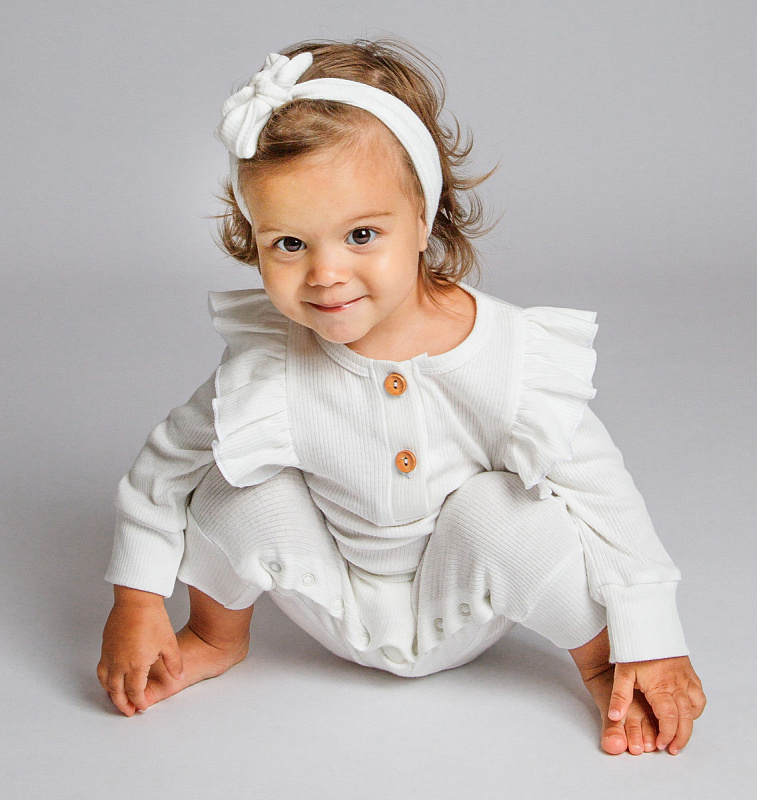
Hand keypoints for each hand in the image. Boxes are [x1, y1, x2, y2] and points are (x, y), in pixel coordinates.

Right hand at [97, 586, 183, 715]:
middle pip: (117, 692)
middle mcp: (120, 663)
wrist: (136, 601)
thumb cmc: (152, 619)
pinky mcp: (105, 647)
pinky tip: (110, 679)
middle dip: (123, 704)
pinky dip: (104, 680)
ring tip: (118, 698)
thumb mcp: (169, 643)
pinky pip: (101, 669)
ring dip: (112, 694)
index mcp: (136, 665)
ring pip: (106, 682)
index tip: (142, 707)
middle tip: (128, 711)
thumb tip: (179, 676)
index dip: (139, 702)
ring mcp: (110, 655)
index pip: (135, 691)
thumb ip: (174, 663)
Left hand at [609, 655, 705, 753]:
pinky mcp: (689, 672)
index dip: (667, 735)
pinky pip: (699, 694)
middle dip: (681, 737)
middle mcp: (677, 685)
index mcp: (661, 687)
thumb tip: (614, 717)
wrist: (647, 625)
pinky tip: (686, 712)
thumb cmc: (634, 649)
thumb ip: (619, 696)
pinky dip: (695, 707)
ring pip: (695, 707)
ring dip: (690, 723)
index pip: (669, 719)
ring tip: (680, 734)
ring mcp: (686, 678)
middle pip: (686, 718)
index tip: (660, 745)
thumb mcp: (622, 673)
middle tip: (673, 749)